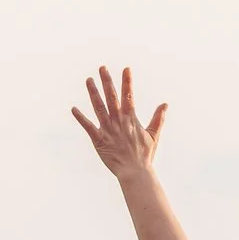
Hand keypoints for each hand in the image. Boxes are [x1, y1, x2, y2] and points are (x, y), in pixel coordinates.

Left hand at [70, 66, 165, 181]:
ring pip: (98, 107)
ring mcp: (107, 129)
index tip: (126, 69)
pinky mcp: (98, 139)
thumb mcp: (154, 135)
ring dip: (93, 93)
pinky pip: (87, 126)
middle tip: (102, 67)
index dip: (127, 82)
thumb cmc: (145, 155)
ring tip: (89, 80)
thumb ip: (159, 118)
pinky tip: (73, 108)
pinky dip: (80, 117)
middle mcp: (118, 121)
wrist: (135, 172)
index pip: (129, 96)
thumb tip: (165, 104)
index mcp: (131, 119)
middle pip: (112, 97)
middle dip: (107, 81)